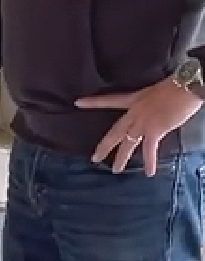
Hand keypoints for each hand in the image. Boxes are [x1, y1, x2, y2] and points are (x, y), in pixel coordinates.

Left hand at [76, 78, 202, 174]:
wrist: (183, 87)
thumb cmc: (174, 88)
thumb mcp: (154, 94)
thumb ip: (148, 106)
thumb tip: (152, 114)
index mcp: (133, 99)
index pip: (108, 100)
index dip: (92, 102)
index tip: (77, 103)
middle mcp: (134, 111)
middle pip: (114, 131)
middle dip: (104, 146)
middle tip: (94, 158)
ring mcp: (142, 121)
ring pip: (127, 142)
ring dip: (122, 158)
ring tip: (115, 170)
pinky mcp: (154, 129)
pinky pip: (149, 149)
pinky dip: (149, 161)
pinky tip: (148, 172)